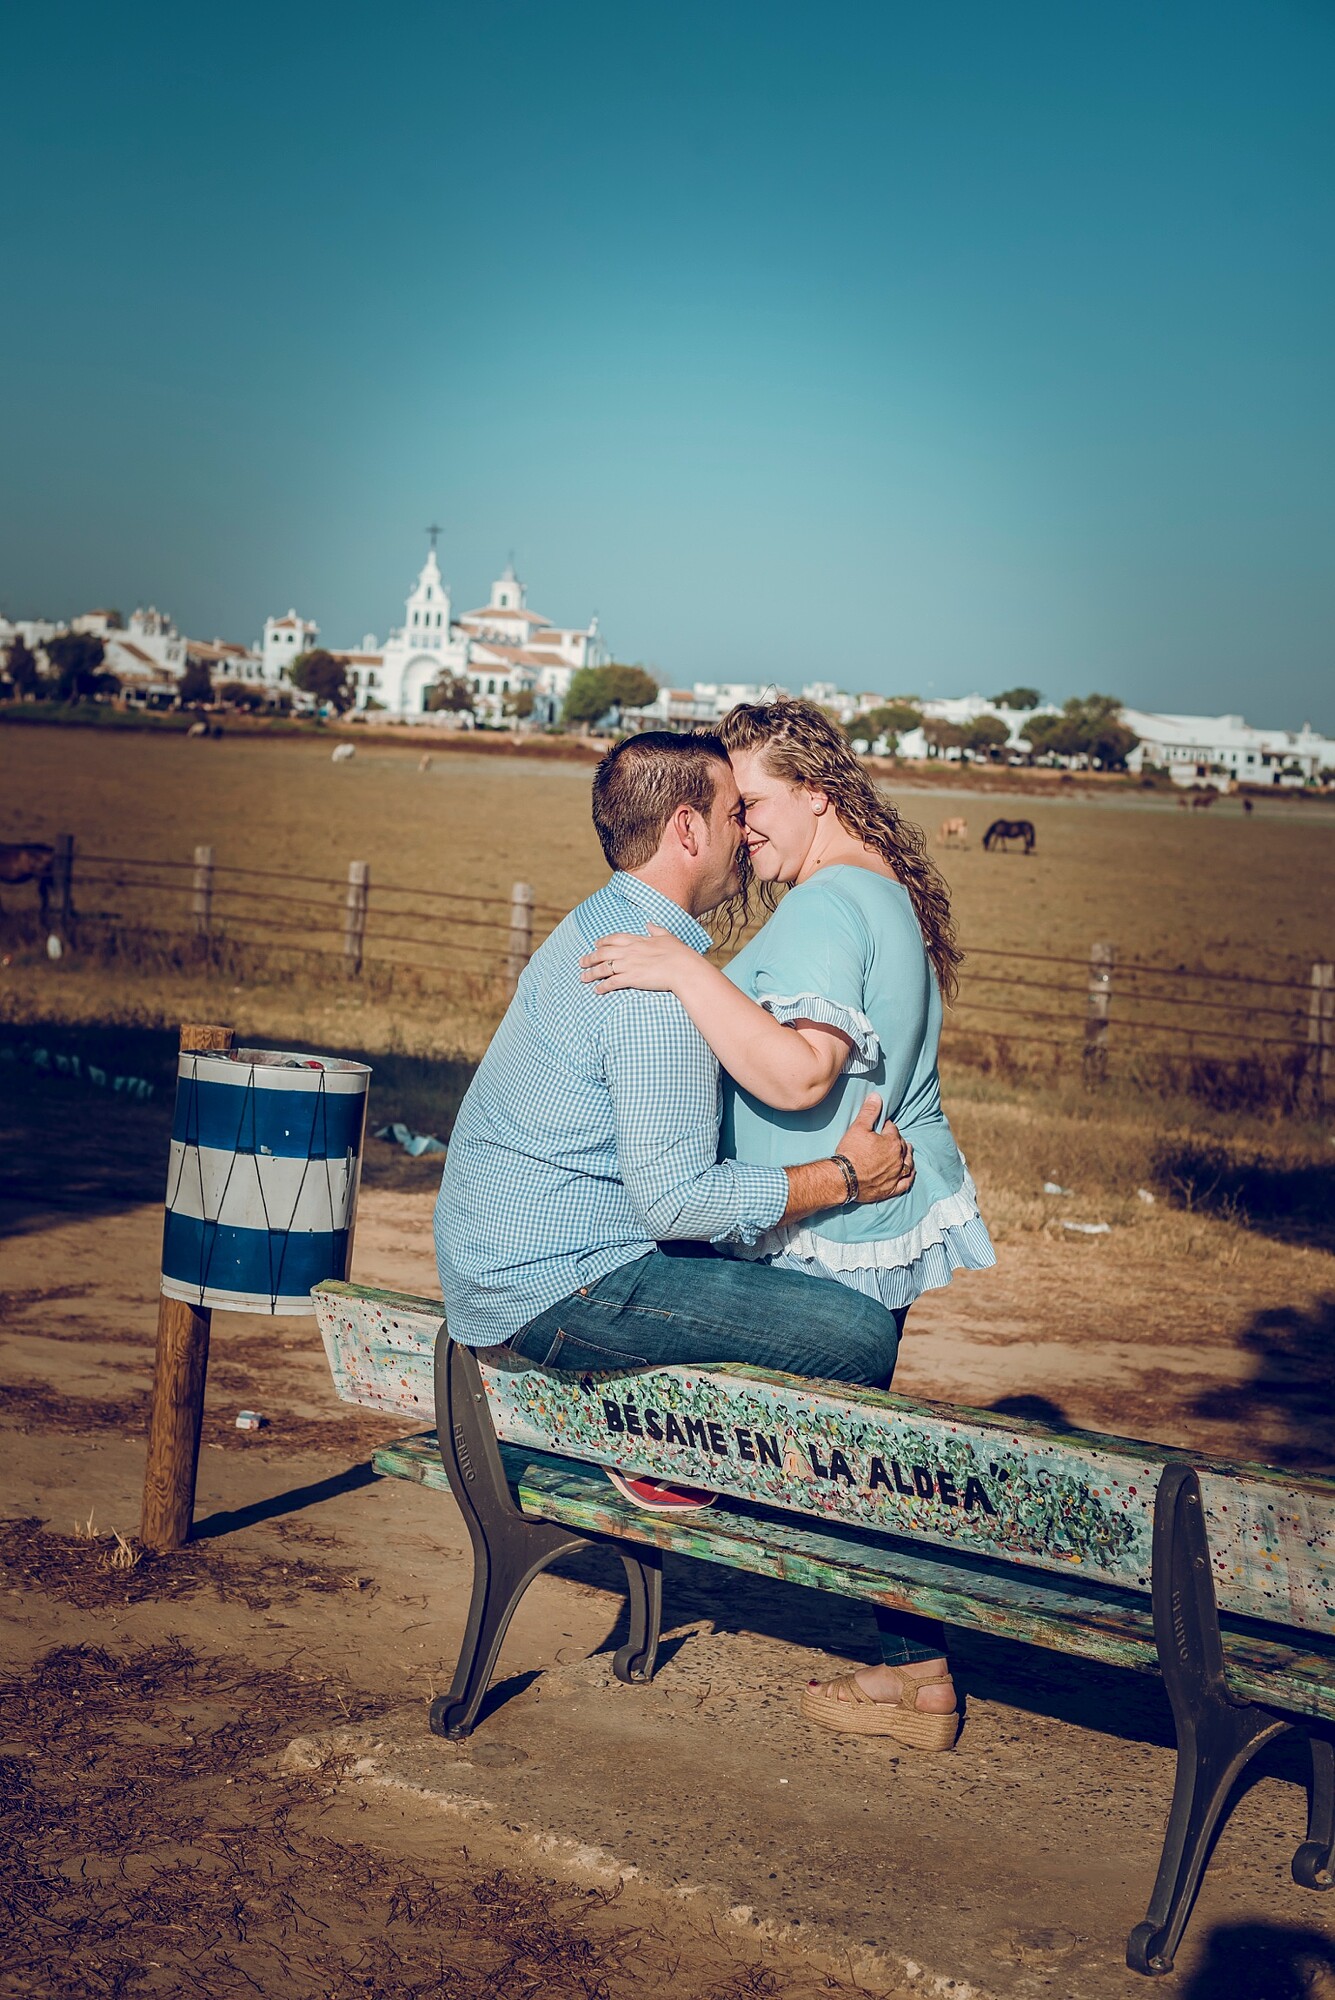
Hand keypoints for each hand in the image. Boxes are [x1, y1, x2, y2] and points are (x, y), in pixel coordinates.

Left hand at [579, 925, 697, 993]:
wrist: (683, 968)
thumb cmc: (679, 954)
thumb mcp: (667, 937)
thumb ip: (656, 930)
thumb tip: (649, 923)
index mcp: (637, 940)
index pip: (614, 939)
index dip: (603, 941)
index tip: (595, 944)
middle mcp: (629, 951)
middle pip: (603, 953)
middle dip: (590, 958)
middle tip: (581, 962)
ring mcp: (628, 965)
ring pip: (603, 968)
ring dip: (591, 973)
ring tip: (583, 978)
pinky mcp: (631, 978)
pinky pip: (611, 983)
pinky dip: (602, 987)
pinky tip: (597, 991)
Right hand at [834, 1096, 914, 1202]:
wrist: (844, 1178)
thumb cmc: (850, 1152)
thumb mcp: (858, 1127)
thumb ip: (869, 1111)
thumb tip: (877, 1096)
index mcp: (892, 1142)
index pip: (893, 1130)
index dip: (887, 1127)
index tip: (882, 1127)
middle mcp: (898, 1158)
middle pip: (902, 1146)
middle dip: (898, 1140)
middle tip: (891, 1138)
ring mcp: (896, 1175)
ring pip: (908, 1163)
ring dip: (907, 1156)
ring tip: (906, 1151)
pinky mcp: (891, 1188)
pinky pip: (906, 1182)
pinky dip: (909, 1176)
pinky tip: (910, 1172)